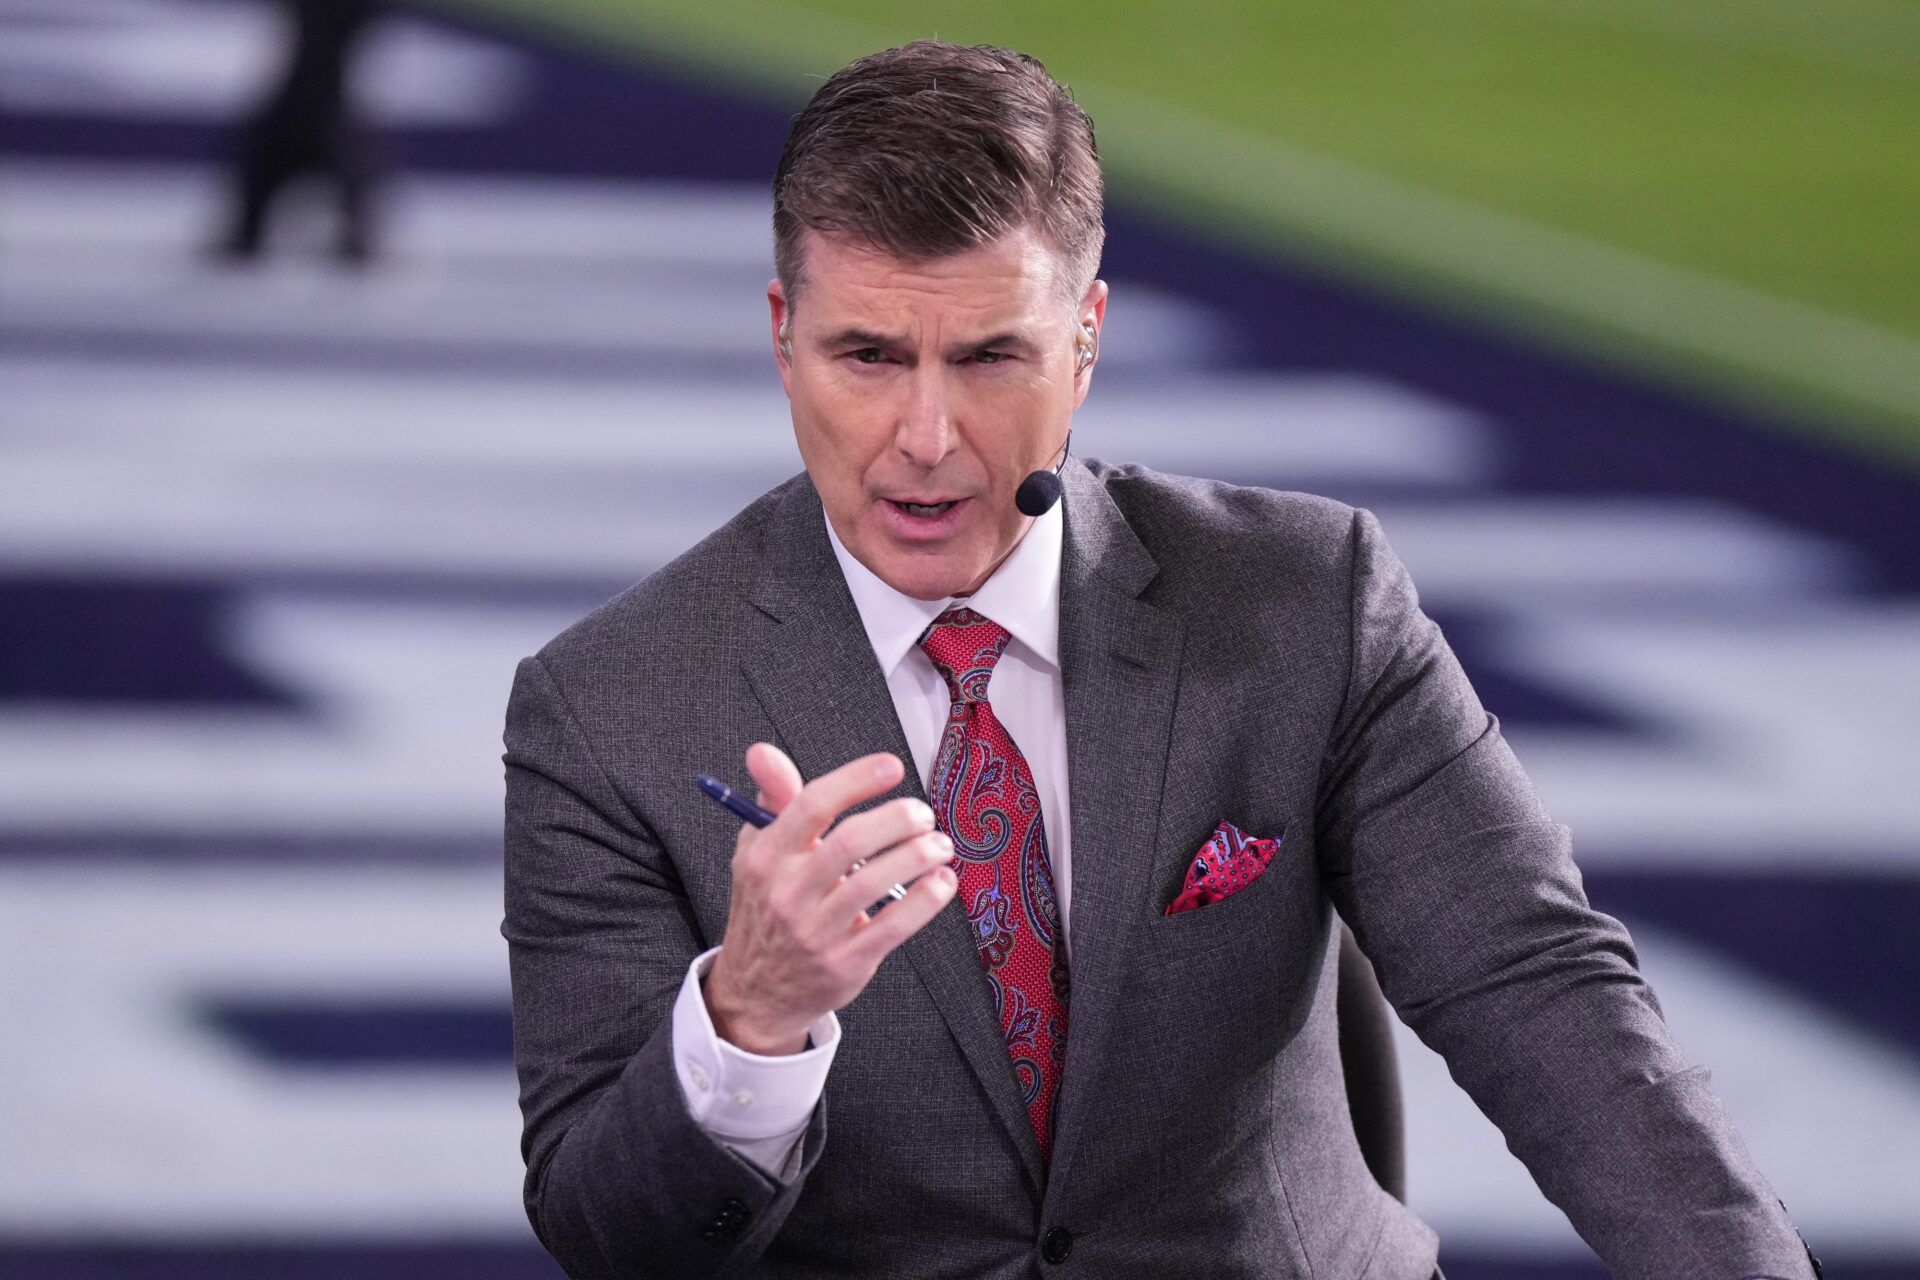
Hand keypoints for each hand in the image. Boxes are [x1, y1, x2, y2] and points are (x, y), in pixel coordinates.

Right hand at [704, 743, 957, 1054]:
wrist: (756, 992)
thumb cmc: (767, 908)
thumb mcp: (758, 852)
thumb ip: (773, 799)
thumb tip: (764, 752)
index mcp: (766, 856)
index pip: (811, 805)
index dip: (857, 780)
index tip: (892, 767)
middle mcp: (787, 892)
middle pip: (850, 841)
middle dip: (897, 819)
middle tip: (923, 813)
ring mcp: (815, 931)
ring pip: (872, 883)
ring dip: (917, 856)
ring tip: (940, 844)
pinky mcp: (844, 963)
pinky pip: (892, 927)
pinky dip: (925, 901)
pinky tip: (942, 881)